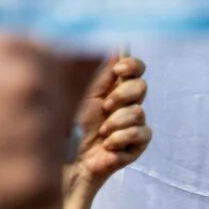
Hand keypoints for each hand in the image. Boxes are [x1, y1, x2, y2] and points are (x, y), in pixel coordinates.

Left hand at [67, 56, 150, 195]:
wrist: (65, 164)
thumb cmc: (64, 128)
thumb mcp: (78, 94)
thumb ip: (98, 71)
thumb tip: (115, 44)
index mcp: (108, 88)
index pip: (134, 68)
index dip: (132, 65)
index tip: (118, 70)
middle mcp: (122, 104)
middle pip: (141, 86)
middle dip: (123, 95)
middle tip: (105, 107)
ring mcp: (130, 125)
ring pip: (140, 111)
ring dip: (118, 122)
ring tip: (101, 133)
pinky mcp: (136, 145)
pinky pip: (143, 133)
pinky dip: (124, 139)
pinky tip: (108, 146)